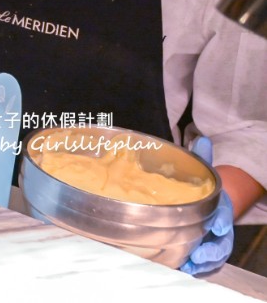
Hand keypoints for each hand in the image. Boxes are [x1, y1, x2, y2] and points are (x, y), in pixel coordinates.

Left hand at [179, 136, 234, 275]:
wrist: (205, 203)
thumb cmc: (200, 188)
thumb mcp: (201, 173)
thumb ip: (201, 158)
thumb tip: (202, 138)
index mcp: (219, 207)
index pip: (223, 215)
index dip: (221, 220)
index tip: (218, 225)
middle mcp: (219, 228)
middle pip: (222, 243)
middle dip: (212, 250)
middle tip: (199, 255)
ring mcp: (213, 242)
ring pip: (214, 258)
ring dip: (203, 264)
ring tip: (189, 266)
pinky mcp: (204, 254)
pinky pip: (204, 265)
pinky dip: (196, 269)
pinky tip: (183, 269)